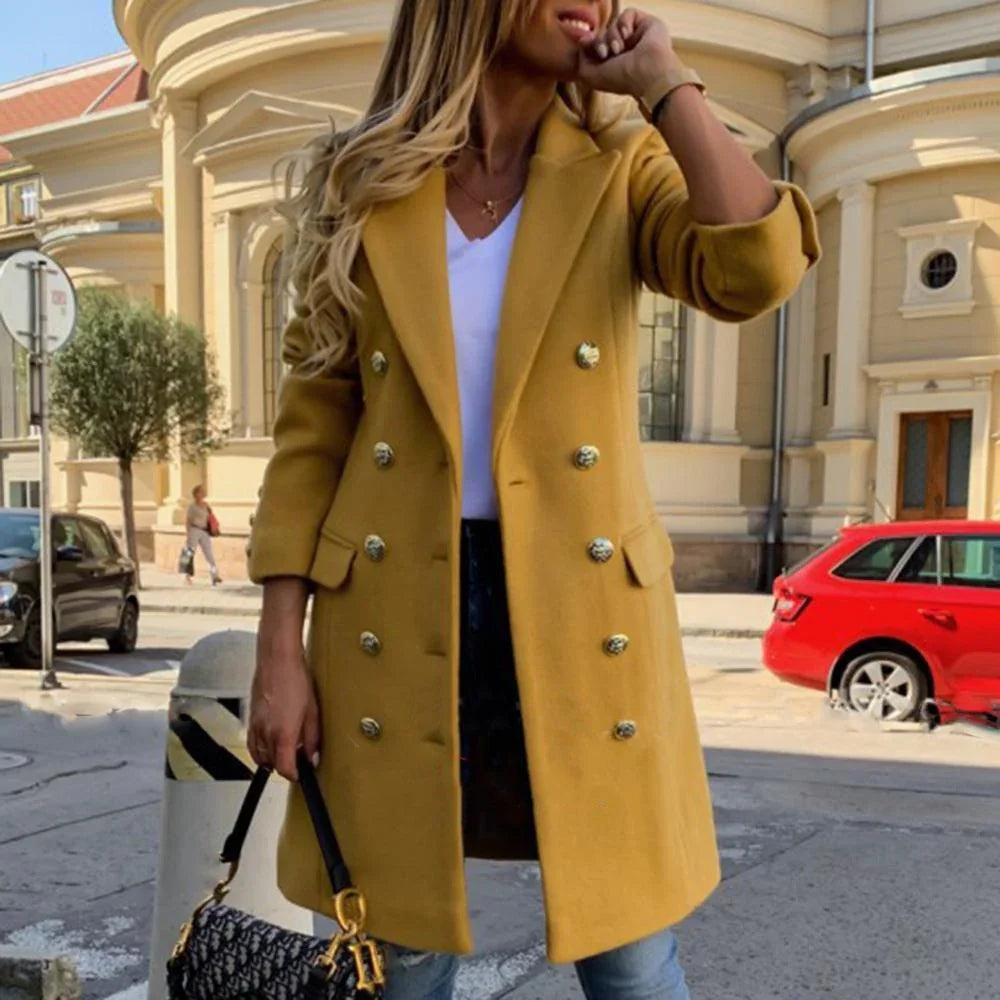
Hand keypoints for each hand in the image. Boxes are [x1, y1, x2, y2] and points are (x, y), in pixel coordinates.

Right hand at [248, 626, 320, 781]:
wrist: (277, 660)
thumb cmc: (295, 679)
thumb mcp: (312, 711)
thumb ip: (312, 737)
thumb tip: (313, 755)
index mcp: (283, 733)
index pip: (285, 768)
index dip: (294, 775)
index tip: (301, 773)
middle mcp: (265, 733)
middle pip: (271, 764)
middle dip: (284, 765)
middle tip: (297, 758)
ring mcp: (255, 726)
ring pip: (259, 755)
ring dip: (271, 758)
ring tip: (285, 749)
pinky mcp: (250, 718)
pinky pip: (252, 742)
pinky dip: (260, 748)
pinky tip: (271, 740)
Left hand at [577, 8, 676, 98]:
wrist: (647, 74)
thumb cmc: (621, 78)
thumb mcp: (590, 76)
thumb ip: (580, 61)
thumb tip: (583, 42)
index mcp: (613, 63)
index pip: (596, 45)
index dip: (589, 43)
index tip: (584, 42)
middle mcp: (625, 51)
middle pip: (603, 34)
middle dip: (599, 42)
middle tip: (605, 54)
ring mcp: (636, 37)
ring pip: (614, 25)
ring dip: (612, 37)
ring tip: (619, 50)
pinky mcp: (647, 24)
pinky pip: (628, 13)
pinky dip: (624, 23)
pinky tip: (628, 36)